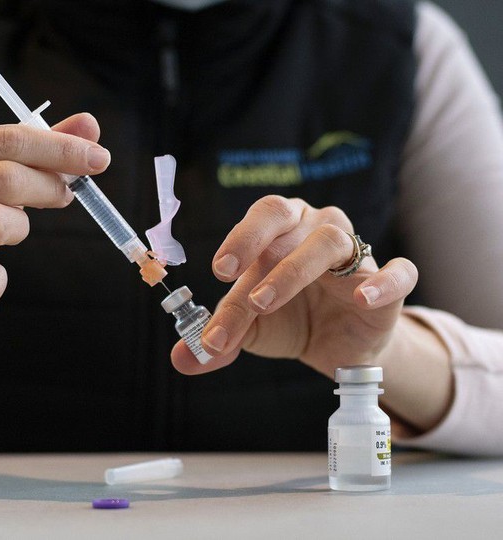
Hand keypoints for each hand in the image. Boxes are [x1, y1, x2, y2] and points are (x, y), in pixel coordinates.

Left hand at [171, 195, 417, 377]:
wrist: (336, 347)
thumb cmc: (290, 320)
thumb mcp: (250, 330)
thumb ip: (219, 339)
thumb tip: (181, 359)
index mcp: (280, 230)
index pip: (257, 224)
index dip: (237, 239)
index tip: (217, 271)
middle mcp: (315, 228)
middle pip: (286, 215)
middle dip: (253, 240)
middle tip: (231, 276)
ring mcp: (355, 254)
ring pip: (330, 241)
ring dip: (293, 271)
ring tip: (264, 303)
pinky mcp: (388, 286)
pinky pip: (399, 272)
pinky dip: (383, 282)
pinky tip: (362, 299)